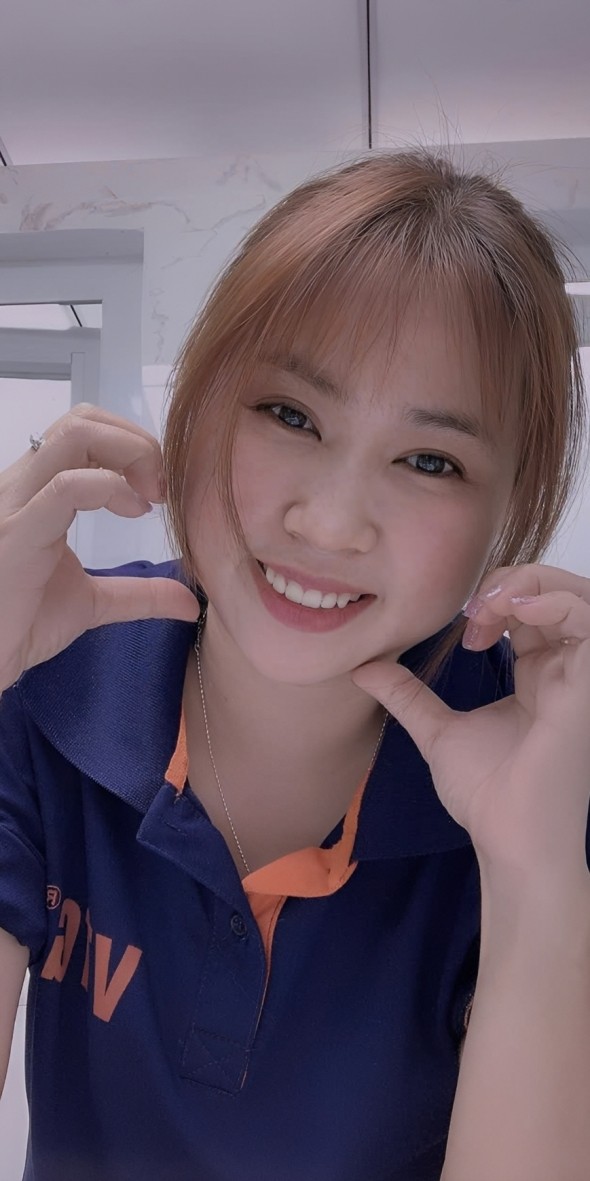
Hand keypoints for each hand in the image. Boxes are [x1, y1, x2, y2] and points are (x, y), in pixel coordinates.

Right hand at [0, 403, 199, 692]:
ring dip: (131, 454)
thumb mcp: (94, 604)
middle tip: (163, 488)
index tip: (162, 489)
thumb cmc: (20, 624)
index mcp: (37, 492)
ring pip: (75, 434)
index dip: (132, 446)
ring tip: (152, 497)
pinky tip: (135, 512)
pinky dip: (112, 487)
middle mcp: (24, 486)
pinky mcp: (18, 532)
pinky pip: (67, 485)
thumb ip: (140, 595)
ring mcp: (18, 503)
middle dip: (137, 442)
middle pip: (83, 420)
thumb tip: (189, 602)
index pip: (84, 432)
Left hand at [351, 564, 589, 879]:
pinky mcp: (586, 687)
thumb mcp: (437, 732)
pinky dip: (557, 602)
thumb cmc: (487, 796)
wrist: (508, 839)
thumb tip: (362, 668)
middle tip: (474, 609)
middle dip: (514, 581)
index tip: (461, 629)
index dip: (496, 600)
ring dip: (535, 584)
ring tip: (493, 606)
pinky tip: (515, 612)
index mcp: (538, 676)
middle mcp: (565, 671)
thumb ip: (407, 696)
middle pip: (558, 592)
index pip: (531, 609)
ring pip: (579, 597)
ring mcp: (580, 677)